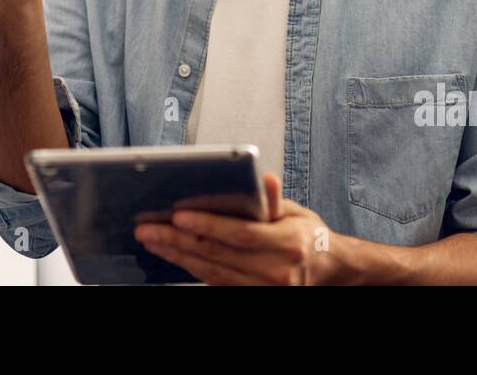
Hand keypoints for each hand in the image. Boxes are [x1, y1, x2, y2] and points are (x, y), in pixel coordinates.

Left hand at [133, 173, 350, 284]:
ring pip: (212, 273)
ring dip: (178, 257)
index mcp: (287, 245)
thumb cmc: (308, 236)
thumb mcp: (296, 213)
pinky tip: (173, 256)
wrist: (327, 271)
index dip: (208, 225)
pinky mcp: (254, 297)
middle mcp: (276, 272)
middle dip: (178, 242)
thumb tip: (264, 179)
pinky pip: (217, 284)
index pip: (240, 235)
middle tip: (149, 229)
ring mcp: (264, 290)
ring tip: (152, 241)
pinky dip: (192, 269)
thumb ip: (274, 201)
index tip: (178, 216)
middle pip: (218, 256)